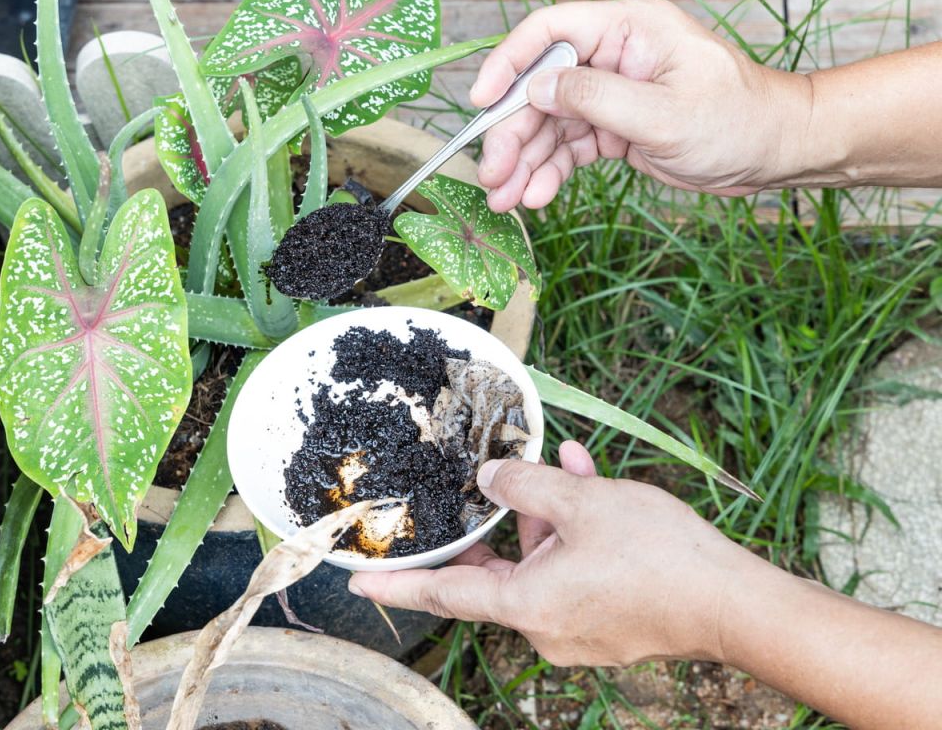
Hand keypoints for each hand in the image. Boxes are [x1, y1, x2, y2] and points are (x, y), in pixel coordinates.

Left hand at [348, 441, 756, 665]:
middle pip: (496, 571)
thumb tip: (491, 475)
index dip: (397, 585)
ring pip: (540, 561)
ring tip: (558, 463)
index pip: (443, 595)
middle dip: (493, 525)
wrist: (733, 602)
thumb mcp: (581, 502)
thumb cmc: (657, 557)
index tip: (358, 582)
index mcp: (526, 605)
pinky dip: (573, 532)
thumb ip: (524, 485)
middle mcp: (544, 626)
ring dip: (544, 514)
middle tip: (472, 494)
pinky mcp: (607, 621)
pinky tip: (583, 478)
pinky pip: (573, 571)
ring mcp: (577, 628)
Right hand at [472, 0, 812, 210]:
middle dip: (512, 134)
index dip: (508, 64)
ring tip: (505, 199)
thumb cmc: (736, 121)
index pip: (550, 32)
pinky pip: (569, 147)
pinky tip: (537, 196)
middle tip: (492, 175)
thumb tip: (536, 90)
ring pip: (549, 125)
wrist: (773, 153)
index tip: (481, 101)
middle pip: (540, 89)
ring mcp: (612, 94)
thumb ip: (595, 98)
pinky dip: (550, 172)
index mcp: (628, 30)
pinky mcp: (614, 128)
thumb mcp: (662, 113)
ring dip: (524, 161)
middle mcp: (613, 56)